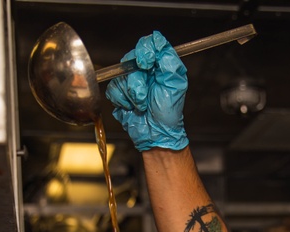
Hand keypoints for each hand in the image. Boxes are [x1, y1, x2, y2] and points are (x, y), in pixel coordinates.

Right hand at [105, 32, 187, 151]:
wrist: (156, 134)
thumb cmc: (168, 112)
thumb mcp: (175, 82)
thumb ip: (167, 58)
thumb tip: (156, 39)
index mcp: (159, 65)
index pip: (148, 44)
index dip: (144, 52)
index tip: (147, 64)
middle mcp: (144, 71)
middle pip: (131, 59)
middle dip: (138, 80)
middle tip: (147, 94)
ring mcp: (130, 81)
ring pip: (120, 76)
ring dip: (132, 94)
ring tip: (142, 105)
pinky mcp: (119, 94)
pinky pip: (113, 89)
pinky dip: (123, 100)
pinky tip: (133, 107)